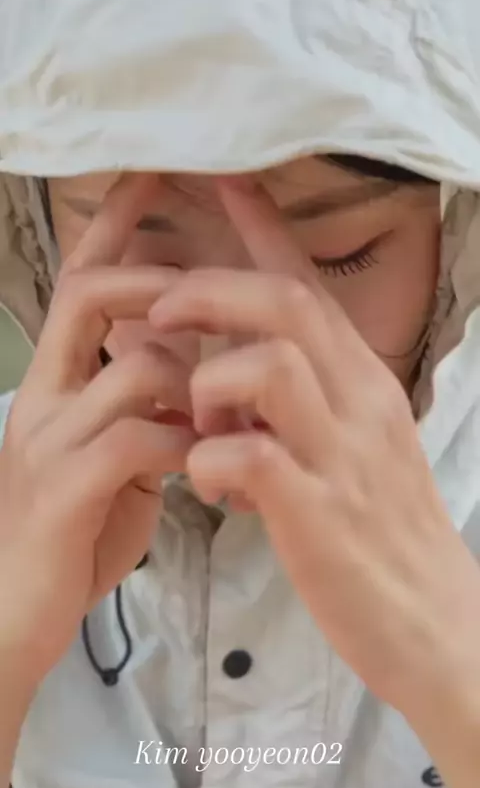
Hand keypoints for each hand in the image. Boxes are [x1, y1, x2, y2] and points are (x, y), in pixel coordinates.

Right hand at [0, 174, 195, 685]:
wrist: (15, 613)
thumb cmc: (72, 532)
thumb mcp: (106, 456)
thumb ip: (138, 406)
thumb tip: (187, 366)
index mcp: (54, 382)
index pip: (81, 282)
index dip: (116, 225)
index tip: (155, 174)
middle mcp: (43, 396)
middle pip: (90, 296)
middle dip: (158, 280)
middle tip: (205, 294)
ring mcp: (48, 440)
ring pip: (133, 368)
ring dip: (191, 380)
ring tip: (216, 415)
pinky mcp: (65, 489)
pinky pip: (136, 439)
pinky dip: (182, 442)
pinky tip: (198, 466)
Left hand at [149, 178, 479, 718]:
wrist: (433, 617)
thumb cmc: (383, 527)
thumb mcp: (358, 441)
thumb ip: (306, 397)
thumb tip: (236, 372)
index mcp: (363, 380)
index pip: (310, 286)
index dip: (262, 230)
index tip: (222, 183)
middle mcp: (358, 403)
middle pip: (280, 306)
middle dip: (207, 291)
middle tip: (160, 310)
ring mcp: (341, 456)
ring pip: (265, 366)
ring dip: (208, 385)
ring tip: (199, 425)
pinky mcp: (319, 515)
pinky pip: (247, 458)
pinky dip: (208, 462)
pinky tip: (212, 488)